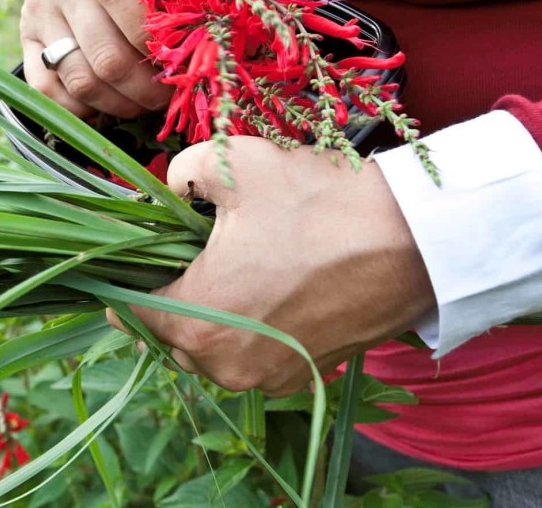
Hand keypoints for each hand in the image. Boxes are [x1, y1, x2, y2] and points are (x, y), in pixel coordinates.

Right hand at [21, 0, 171, 117]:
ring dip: (118, 105)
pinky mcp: (26, 35)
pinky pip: (45, 87)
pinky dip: (78, 109)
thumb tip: (199, 40)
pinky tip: (105, 106)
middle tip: (168, 96)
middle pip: (105, 56)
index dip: (153, 39)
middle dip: (145, 89)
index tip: (179, 59)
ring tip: (143, 105)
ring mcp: (39, 12)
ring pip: (79, 80)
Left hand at [108, 137, 435, 394]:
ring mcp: (267, 378)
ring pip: (212, 346)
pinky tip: (268, 285)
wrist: (415, 241)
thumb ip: (180, 173)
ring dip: (211, 311)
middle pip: (170, 332)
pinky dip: (249, 326)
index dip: (127, 276)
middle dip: (171, 293)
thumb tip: (170, 187)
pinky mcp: (305, 376)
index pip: (131, 310)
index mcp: (196, 323)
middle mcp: (225, 367)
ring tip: (232, 264)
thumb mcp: (232, 163)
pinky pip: (253, 353)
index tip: (134, 252)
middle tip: (187, 250)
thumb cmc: (317, 202)